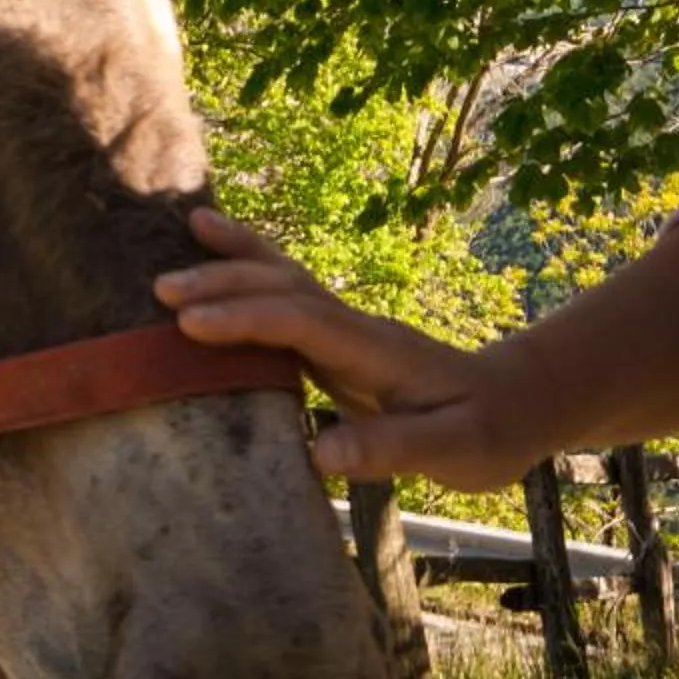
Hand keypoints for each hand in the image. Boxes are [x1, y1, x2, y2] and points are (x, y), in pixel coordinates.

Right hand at [159, 209, 551, 491]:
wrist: (517, 404)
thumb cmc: (488, 432)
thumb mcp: (456, 451)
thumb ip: (391, 448)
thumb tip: (320, 454)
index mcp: (379, 350)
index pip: (304, 323)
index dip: (247, 320)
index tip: (190, 324)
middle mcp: (358, 327)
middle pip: (287, 289)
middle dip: (226, 282)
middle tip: (160, 287)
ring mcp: (349, 327)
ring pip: (287, 279)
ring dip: (238, 257)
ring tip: (188, 224)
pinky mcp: (339, 339)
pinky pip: (287, 296)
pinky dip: (252, 270)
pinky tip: (223, 259)